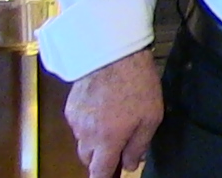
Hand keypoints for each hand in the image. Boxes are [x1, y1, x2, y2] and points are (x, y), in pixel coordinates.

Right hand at [66, 49, 161, 177]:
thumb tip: (131, 164)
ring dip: (95, 142)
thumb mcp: (151, 116)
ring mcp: (75, 122)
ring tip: (112, 124)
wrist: (112, 54)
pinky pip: (79, 126)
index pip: (99, 172)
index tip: (111, 177)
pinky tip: (103, 111)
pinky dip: (89, 125)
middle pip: (89, 159)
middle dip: (101, 159)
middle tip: (118, 148)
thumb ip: (139, 144)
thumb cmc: (137, 84)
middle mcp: (87, 135)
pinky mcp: (70, 108)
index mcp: (108, 140)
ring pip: (83, 142)